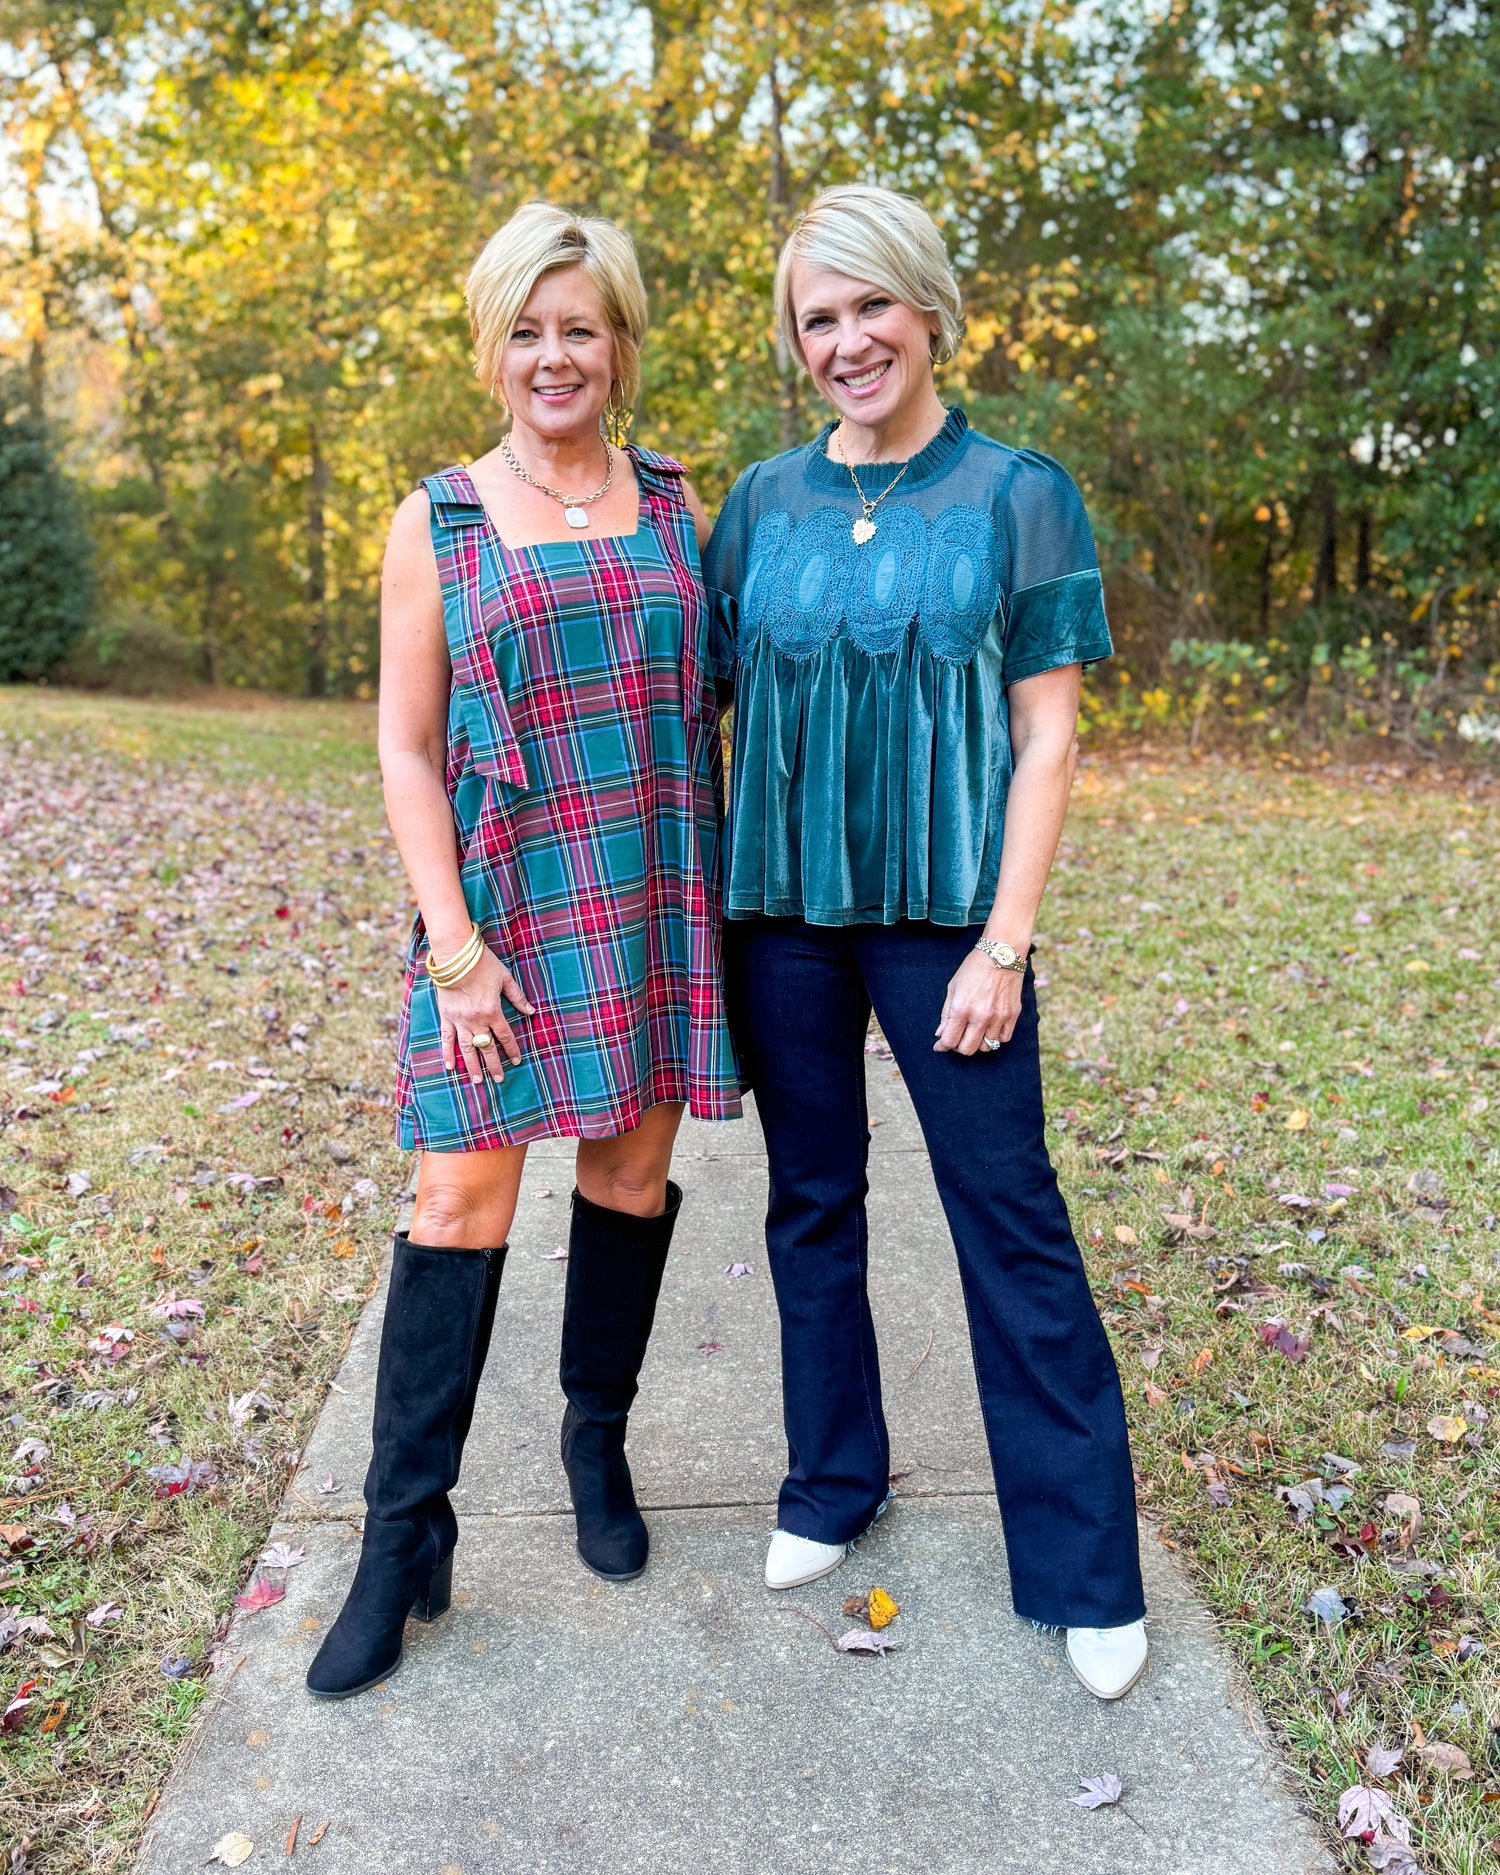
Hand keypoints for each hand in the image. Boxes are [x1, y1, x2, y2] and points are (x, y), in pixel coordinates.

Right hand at [435, 947, 534, 1083]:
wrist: (455, 954)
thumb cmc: (482, 963)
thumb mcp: (505, 978)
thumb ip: (517, 997)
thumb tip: (531, 1011)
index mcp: (492, 1011)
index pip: (505, 1036)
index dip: (511, 1049)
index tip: (517, 1060)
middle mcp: (476, 1020)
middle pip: (487, 1048)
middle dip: (494, 1065)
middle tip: (499, 1079)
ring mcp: (459, 1020)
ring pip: (467, 1048)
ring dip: (473, 1066)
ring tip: (478, 1080)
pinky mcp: (446, 1016)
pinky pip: (446, 1038)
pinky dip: (448, 1053)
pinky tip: (450, 1066)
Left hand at [934, 952, 1022, 1055]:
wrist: (1001, 954)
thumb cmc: (974, 969)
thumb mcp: (953, 987)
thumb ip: (946, 1013)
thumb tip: (941, 1034)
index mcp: (962, 1008)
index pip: (950, 1040)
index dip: (942, 1046)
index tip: (940, 1046)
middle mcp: (981, 1016)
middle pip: (968, 1049)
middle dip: (958, 1047)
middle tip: (957, 1038)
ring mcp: (998, 1017)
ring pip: (986, 1047)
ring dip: (978, 1043)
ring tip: (974, 1032)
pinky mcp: (1012, 1015)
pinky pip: (1003, 1039)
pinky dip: (995, 1038)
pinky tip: (990, 1029)